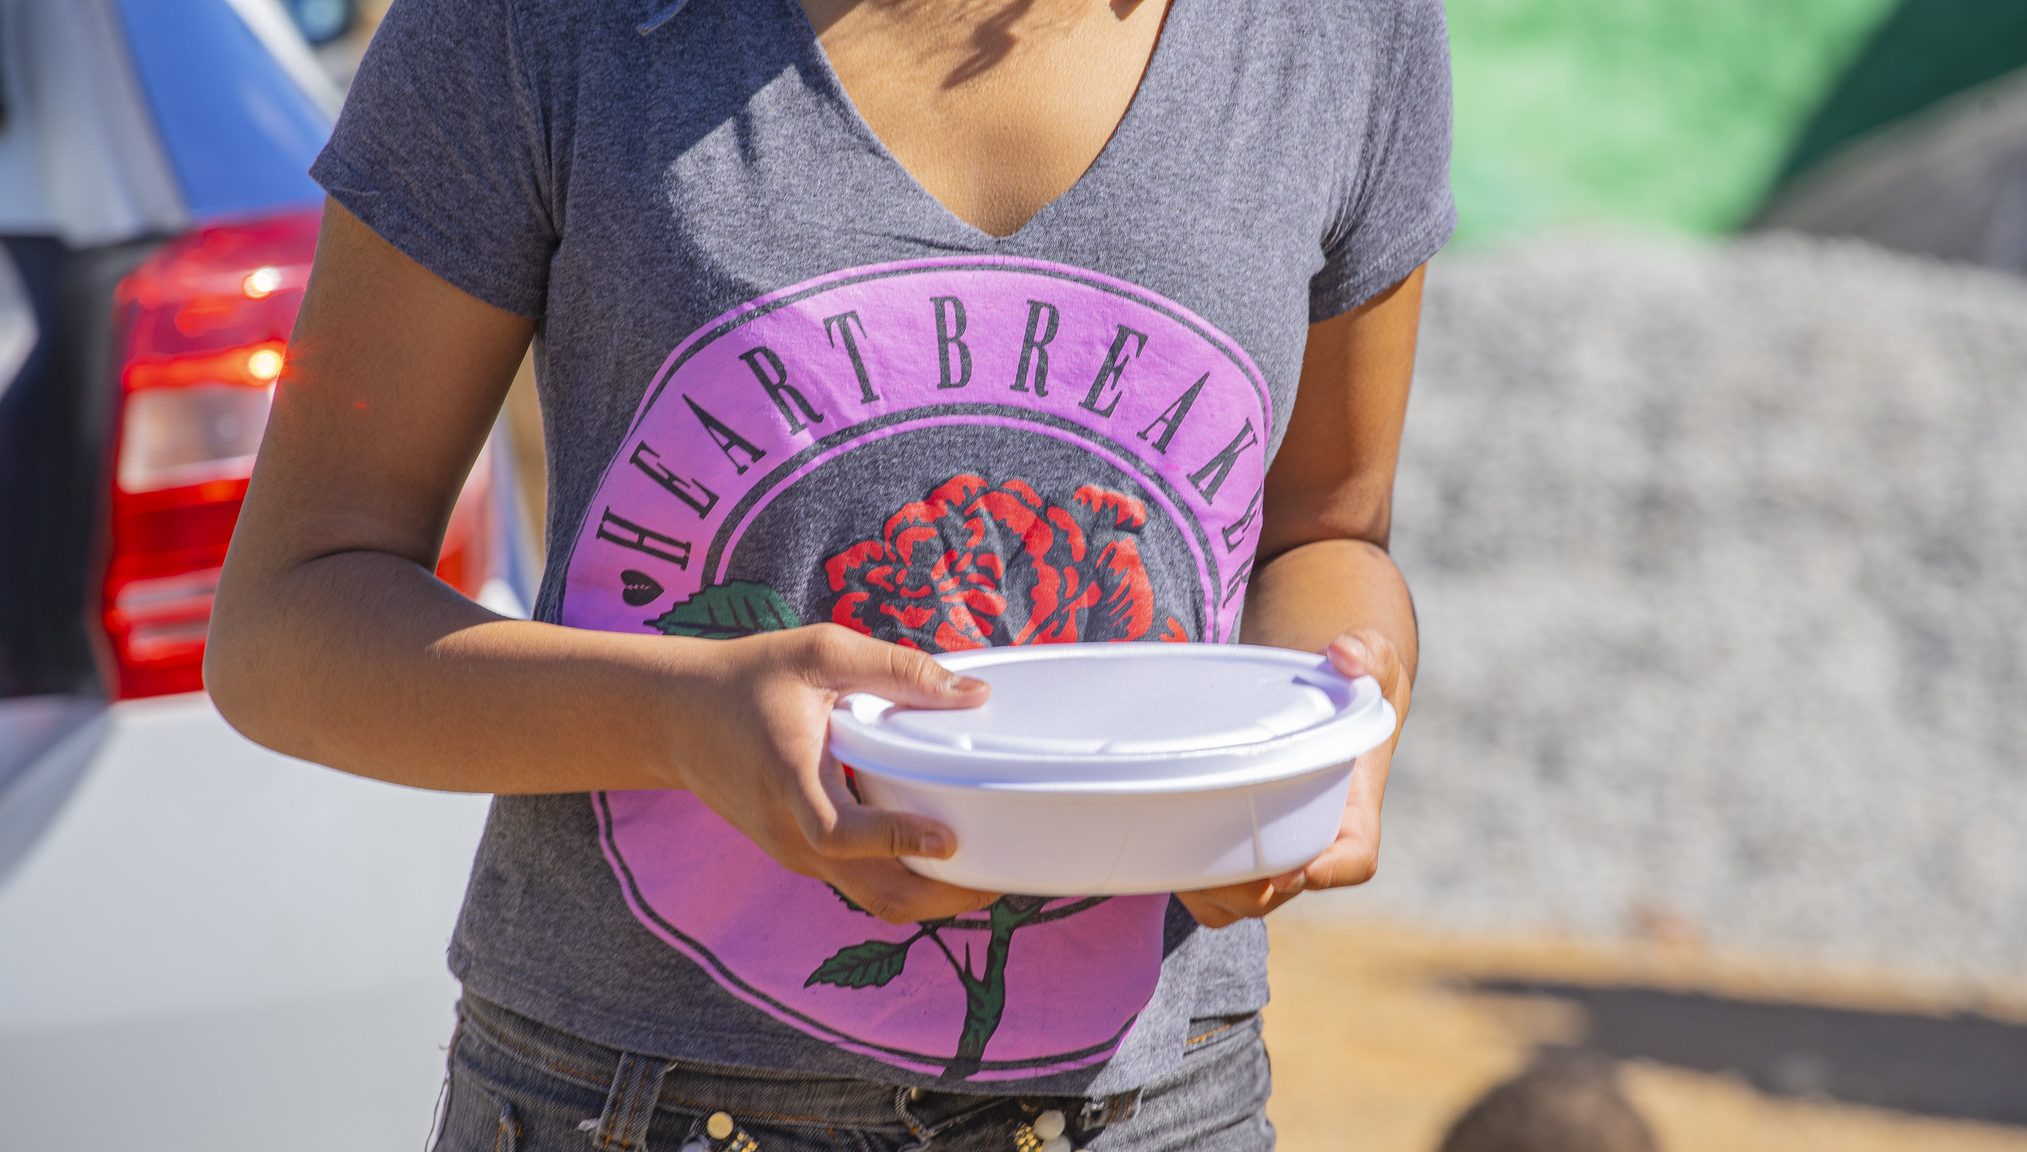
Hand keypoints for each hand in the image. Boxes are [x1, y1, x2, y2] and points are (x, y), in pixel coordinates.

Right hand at [673, 623, 999, 923]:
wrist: (675, 719)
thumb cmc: (748, 678)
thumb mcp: (820, 654)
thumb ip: (898, 670)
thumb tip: (973, 693)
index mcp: (790, 779)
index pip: (841, 833)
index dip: (896, 841)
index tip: (949, 840)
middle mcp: (790, 832)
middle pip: (872, 893)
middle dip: (940, 899)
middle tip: (1000, 881)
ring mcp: (793, 852)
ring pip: (870, 898)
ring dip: (928, 899)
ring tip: (985, 878)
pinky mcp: (800, 855)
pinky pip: (858, 884)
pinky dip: (903, 884)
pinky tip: (942, 862)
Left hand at [1176, 629, 1403, 928]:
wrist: (1324, 692)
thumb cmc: (1353, 681)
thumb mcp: (1373, 658)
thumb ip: (1365, 652)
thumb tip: (1343, 655)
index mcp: (1353, 807)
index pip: (1356, 857)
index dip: (1330, 872)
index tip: (1296, 871)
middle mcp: (1315, 837)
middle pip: (1287, 890)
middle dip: (1251, 889)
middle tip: (1208, 862)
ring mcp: (1276, 843)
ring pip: (1247, 899)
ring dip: (1214, 893)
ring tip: (1177, 857)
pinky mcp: (1241, 837)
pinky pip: (1216, 885)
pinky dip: (1192, 881)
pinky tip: (1163, 845)